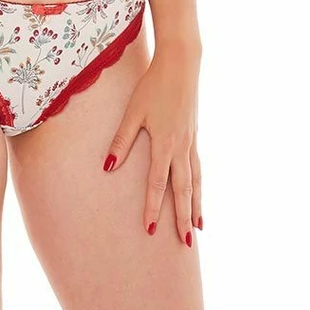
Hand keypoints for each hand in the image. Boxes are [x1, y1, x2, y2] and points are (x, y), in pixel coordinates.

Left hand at [102, 40, 201, 244]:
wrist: (181, 65)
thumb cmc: (153, 85)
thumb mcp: (133, 110)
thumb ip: (121, 140)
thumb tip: (108, 167)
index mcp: (164, 143)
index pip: (157, 183)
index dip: (153, 207)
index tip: (150, 230)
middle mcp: (181, 147)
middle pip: (183, 190)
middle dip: (182, 218)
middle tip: (185, 245)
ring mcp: (191, 142)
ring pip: (196, 182)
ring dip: (196, 206)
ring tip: (198, 229)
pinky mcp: (194, 136)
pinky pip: (199, 169)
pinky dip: (200, 187)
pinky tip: (200, 196)